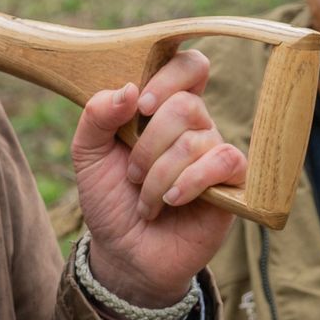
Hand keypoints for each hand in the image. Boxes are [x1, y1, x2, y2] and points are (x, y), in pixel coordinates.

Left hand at [71, 45, 247, 308]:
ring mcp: (215, 154)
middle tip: (132, 175)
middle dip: (149, 144)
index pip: (189, 65)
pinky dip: (190, 182)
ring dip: (158, 175)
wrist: (123, 254)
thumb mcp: (88, 154)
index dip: (169, 76)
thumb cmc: (110, 199)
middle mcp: (195, 126)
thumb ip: (97, 115)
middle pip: (187, 104)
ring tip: (146, 201)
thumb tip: (129, 89)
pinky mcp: (231, 185)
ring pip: (195, 140)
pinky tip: (172, 201)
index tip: (142, 104)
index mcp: (164, 109)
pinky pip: (224, 161)